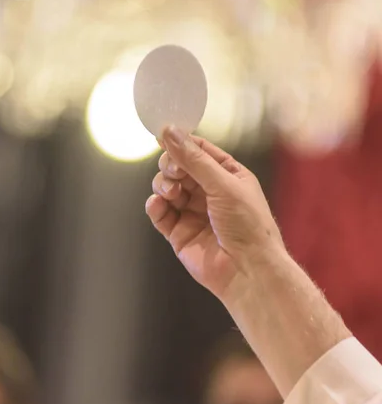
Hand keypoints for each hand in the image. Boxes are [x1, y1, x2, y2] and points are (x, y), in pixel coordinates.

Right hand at [145, 127, 283, 301]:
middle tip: (173, 171)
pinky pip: (160, 213)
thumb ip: (193, 159)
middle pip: (179, 167)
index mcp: (228, 175)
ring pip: (167, 188)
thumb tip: (170, 132)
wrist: (248, 271)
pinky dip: (155, 206)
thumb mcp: (223, 184)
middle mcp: (210, 191)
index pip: (199, 150)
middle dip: (171, 165)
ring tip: (171, 192)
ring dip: (163, 185)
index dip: (181, 142)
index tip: (164, 135)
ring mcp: (193, 212)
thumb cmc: (247, 225)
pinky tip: (158, 205)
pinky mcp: (180, 233)